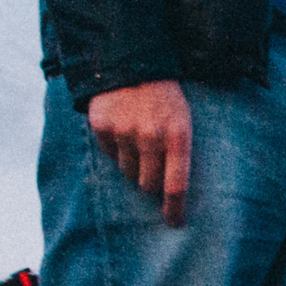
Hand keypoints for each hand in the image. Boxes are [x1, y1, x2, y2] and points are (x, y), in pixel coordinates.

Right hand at [87, 80, 193, 227]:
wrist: (132, 63)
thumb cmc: (165, 98)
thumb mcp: (183, 119)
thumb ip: (178, 151)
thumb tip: (169, 190)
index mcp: (178, 136)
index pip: (176, 184)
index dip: (175, 208)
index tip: (175, 223)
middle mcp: (150, 136)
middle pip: (148, 184)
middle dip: (150, 186)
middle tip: (152, 176)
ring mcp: (124, 132)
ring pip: (127, 171)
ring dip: (133, 166)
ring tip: (139, 143)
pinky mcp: (102, 126)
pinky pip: (109, 154)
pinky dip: (116, 149)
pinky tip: (122, 131)